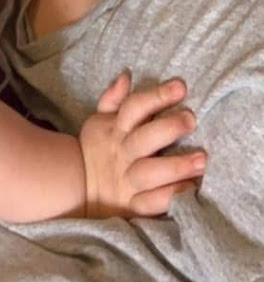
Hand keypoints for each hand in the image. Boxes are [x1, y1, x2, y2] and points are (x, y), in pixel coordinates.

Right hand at [79, 72, 206, 218]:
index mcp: (116, 130)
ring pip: (150, 173)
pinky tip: (190, 189)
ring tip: (202, 160)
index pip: (134, 107)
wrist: (78, 189)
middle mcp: (123, 154)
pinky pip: (152, 203)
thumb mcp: (99, 121)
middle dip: (169, 128)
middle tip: (191, 120)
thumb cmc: (99, 149)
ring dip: (176, 166)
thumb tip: (126, 74)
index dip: (157, 96)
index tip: (181, 87)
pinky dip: (170, 197)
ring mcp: (127, 181)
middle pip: (144, 138)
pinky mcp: (133, 207)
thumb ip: (113, 98)